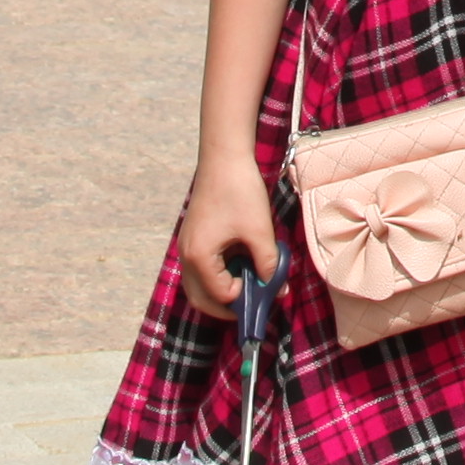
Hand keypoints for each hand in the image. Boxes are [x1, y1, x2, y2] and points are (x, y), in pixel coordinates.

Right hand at [175, 148, 280, 316]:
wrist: (224, 158)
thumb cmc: (239, 191)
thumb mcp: (259, 231)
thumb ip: (268, 264)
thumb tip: (277, 288)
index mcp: (199, 257)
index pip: (221, 295)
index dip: (247, 298)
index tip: (268, 290)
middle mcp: (187, 256)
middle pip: (202, 299)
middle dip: (229, 306)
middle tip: (255, 302)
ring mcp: (187, 247)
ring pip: (200, 285)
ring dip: (224, 290)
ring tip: (251, 280)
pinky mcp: (194, 238)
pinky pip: (202, 269)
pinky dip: (220, 274)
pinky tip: (243, 261)